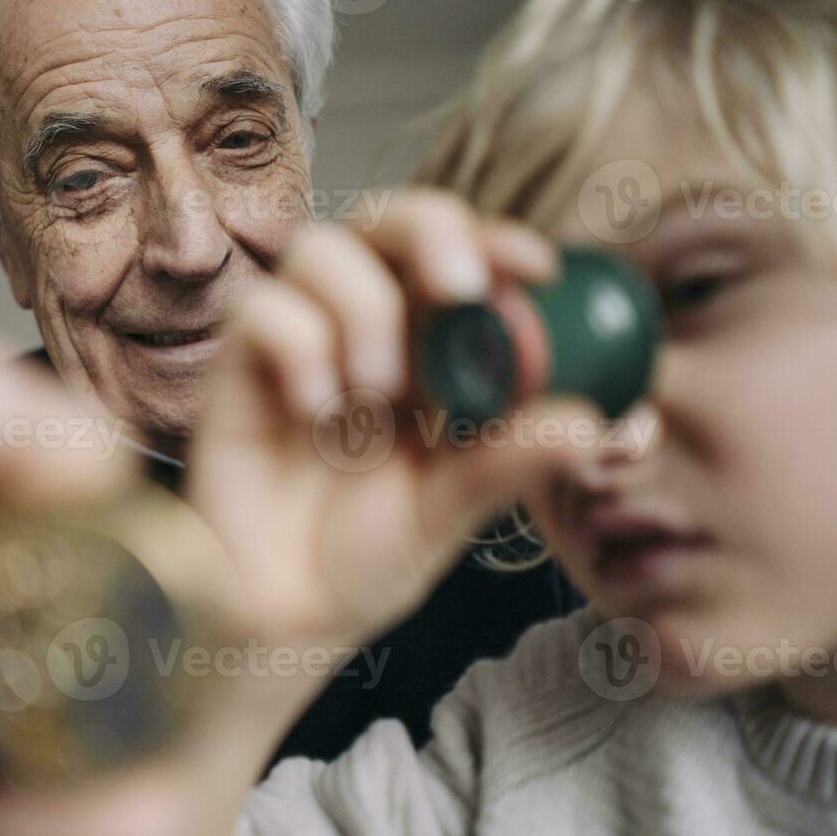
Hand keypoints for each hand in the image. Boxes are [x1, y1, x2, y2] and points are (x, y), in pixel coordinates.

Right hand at [189, 191, 601, 649]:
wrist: (288, 616)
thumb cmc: (370, 553)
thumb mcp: (456, 509)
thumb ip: (514, 461)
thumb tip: (598, 424)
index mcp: (425, 347)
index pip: (457, 257)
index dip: (494, 239)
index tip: (535, 267)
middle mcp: (360, 327)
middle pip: (385, 218)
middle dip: (429, 233)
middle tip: (460, 288)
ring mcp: (296, 341)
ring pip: (318, 249)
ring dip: (361, 307)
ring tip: (375, 392)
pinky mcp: (238, 367)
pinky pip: (264, 311)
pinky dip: (300, 348)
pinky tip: (315, 413)